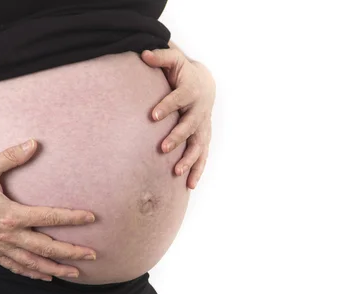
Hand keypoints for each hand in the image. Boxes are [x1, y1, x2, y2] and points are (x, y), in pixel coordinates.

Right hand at [0, 139, 96, 281]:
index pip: (48, 217)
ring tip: (75, 273)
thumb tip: (34, 143)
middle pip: (46, 247)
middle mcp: (7, 235)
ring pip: (33, 263)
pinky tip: (45, 277)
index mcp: (10, 214)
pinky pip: (15, 267)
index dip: (72, 218)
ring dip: (55, 268)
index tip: (91, 217)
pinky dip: (32, 273)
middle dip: (71, 252)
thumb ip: (11, 156)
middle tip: (92, 256)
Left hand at [141, 48, 215, 188]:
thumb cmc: (183, 73)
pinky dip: (198, 170)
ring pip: (199, 145)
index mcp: (191, 91)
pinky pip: (203, 156)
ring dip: (189, 159)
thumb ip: (159, 57)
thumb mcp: (173, 60)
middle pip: (190, 126)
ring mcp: (203, 126)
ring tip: (177, 172)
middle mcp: (199, 111)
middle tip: (163, 148)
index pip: (179, 99)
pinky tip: (190, 185)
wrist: (204, 84)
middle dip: (177, 138)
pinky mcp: (204, 138)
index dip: (167, 107)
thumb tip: (143, 54)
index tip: (152, 116)